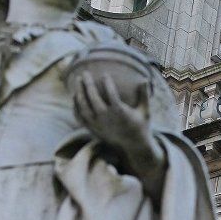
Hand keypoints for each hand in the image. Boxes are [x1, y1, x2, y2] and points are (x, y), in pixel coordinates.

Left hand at [73, 72, 166, 197]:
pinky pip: (80, 117)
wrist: (133, 146)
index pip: (111, 94)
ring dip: (79, 93)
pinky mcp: (93, 129)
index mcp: (120, 112)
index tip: (105, 74)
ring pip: (84, 107)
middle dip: (88, 84)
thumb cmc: (140, 126)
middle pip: (93, 98)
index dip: (107, 83)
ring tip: (78, 81)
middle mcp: (106, 118)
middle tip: (85, 73)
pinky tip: (75, 96)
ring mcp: (97, 124)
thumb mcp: (145, 111)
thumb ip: (144, 95)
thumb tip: (145, 79)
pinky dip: (76, 106)